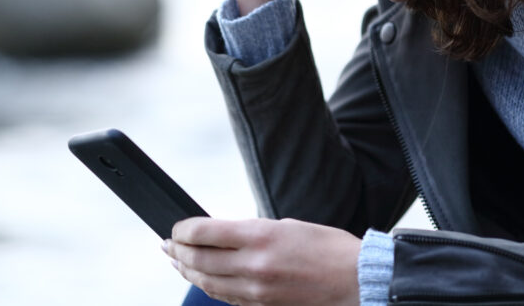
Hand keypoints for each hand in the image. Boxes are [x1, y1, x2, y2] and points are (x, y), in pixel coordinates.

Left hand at [163, 217, 360, 305]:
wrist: (357, 281)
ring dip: (187, 271)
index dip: (182, 230)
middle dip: (177, 251)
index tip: (175, 227)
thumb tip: (218, 234)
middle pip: (199, 259)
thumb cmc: (326, 248)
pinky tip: (203, 280)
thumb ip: (248, 231)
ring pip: (207, 283)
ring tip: (177, 262)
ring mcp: (257, 291)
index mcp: (259, 237)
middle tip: (167, 245)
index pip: (203, 233)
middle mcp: (254, 266)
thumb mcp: (284, 225)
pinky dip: (210, 287)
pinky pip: (226, 298)